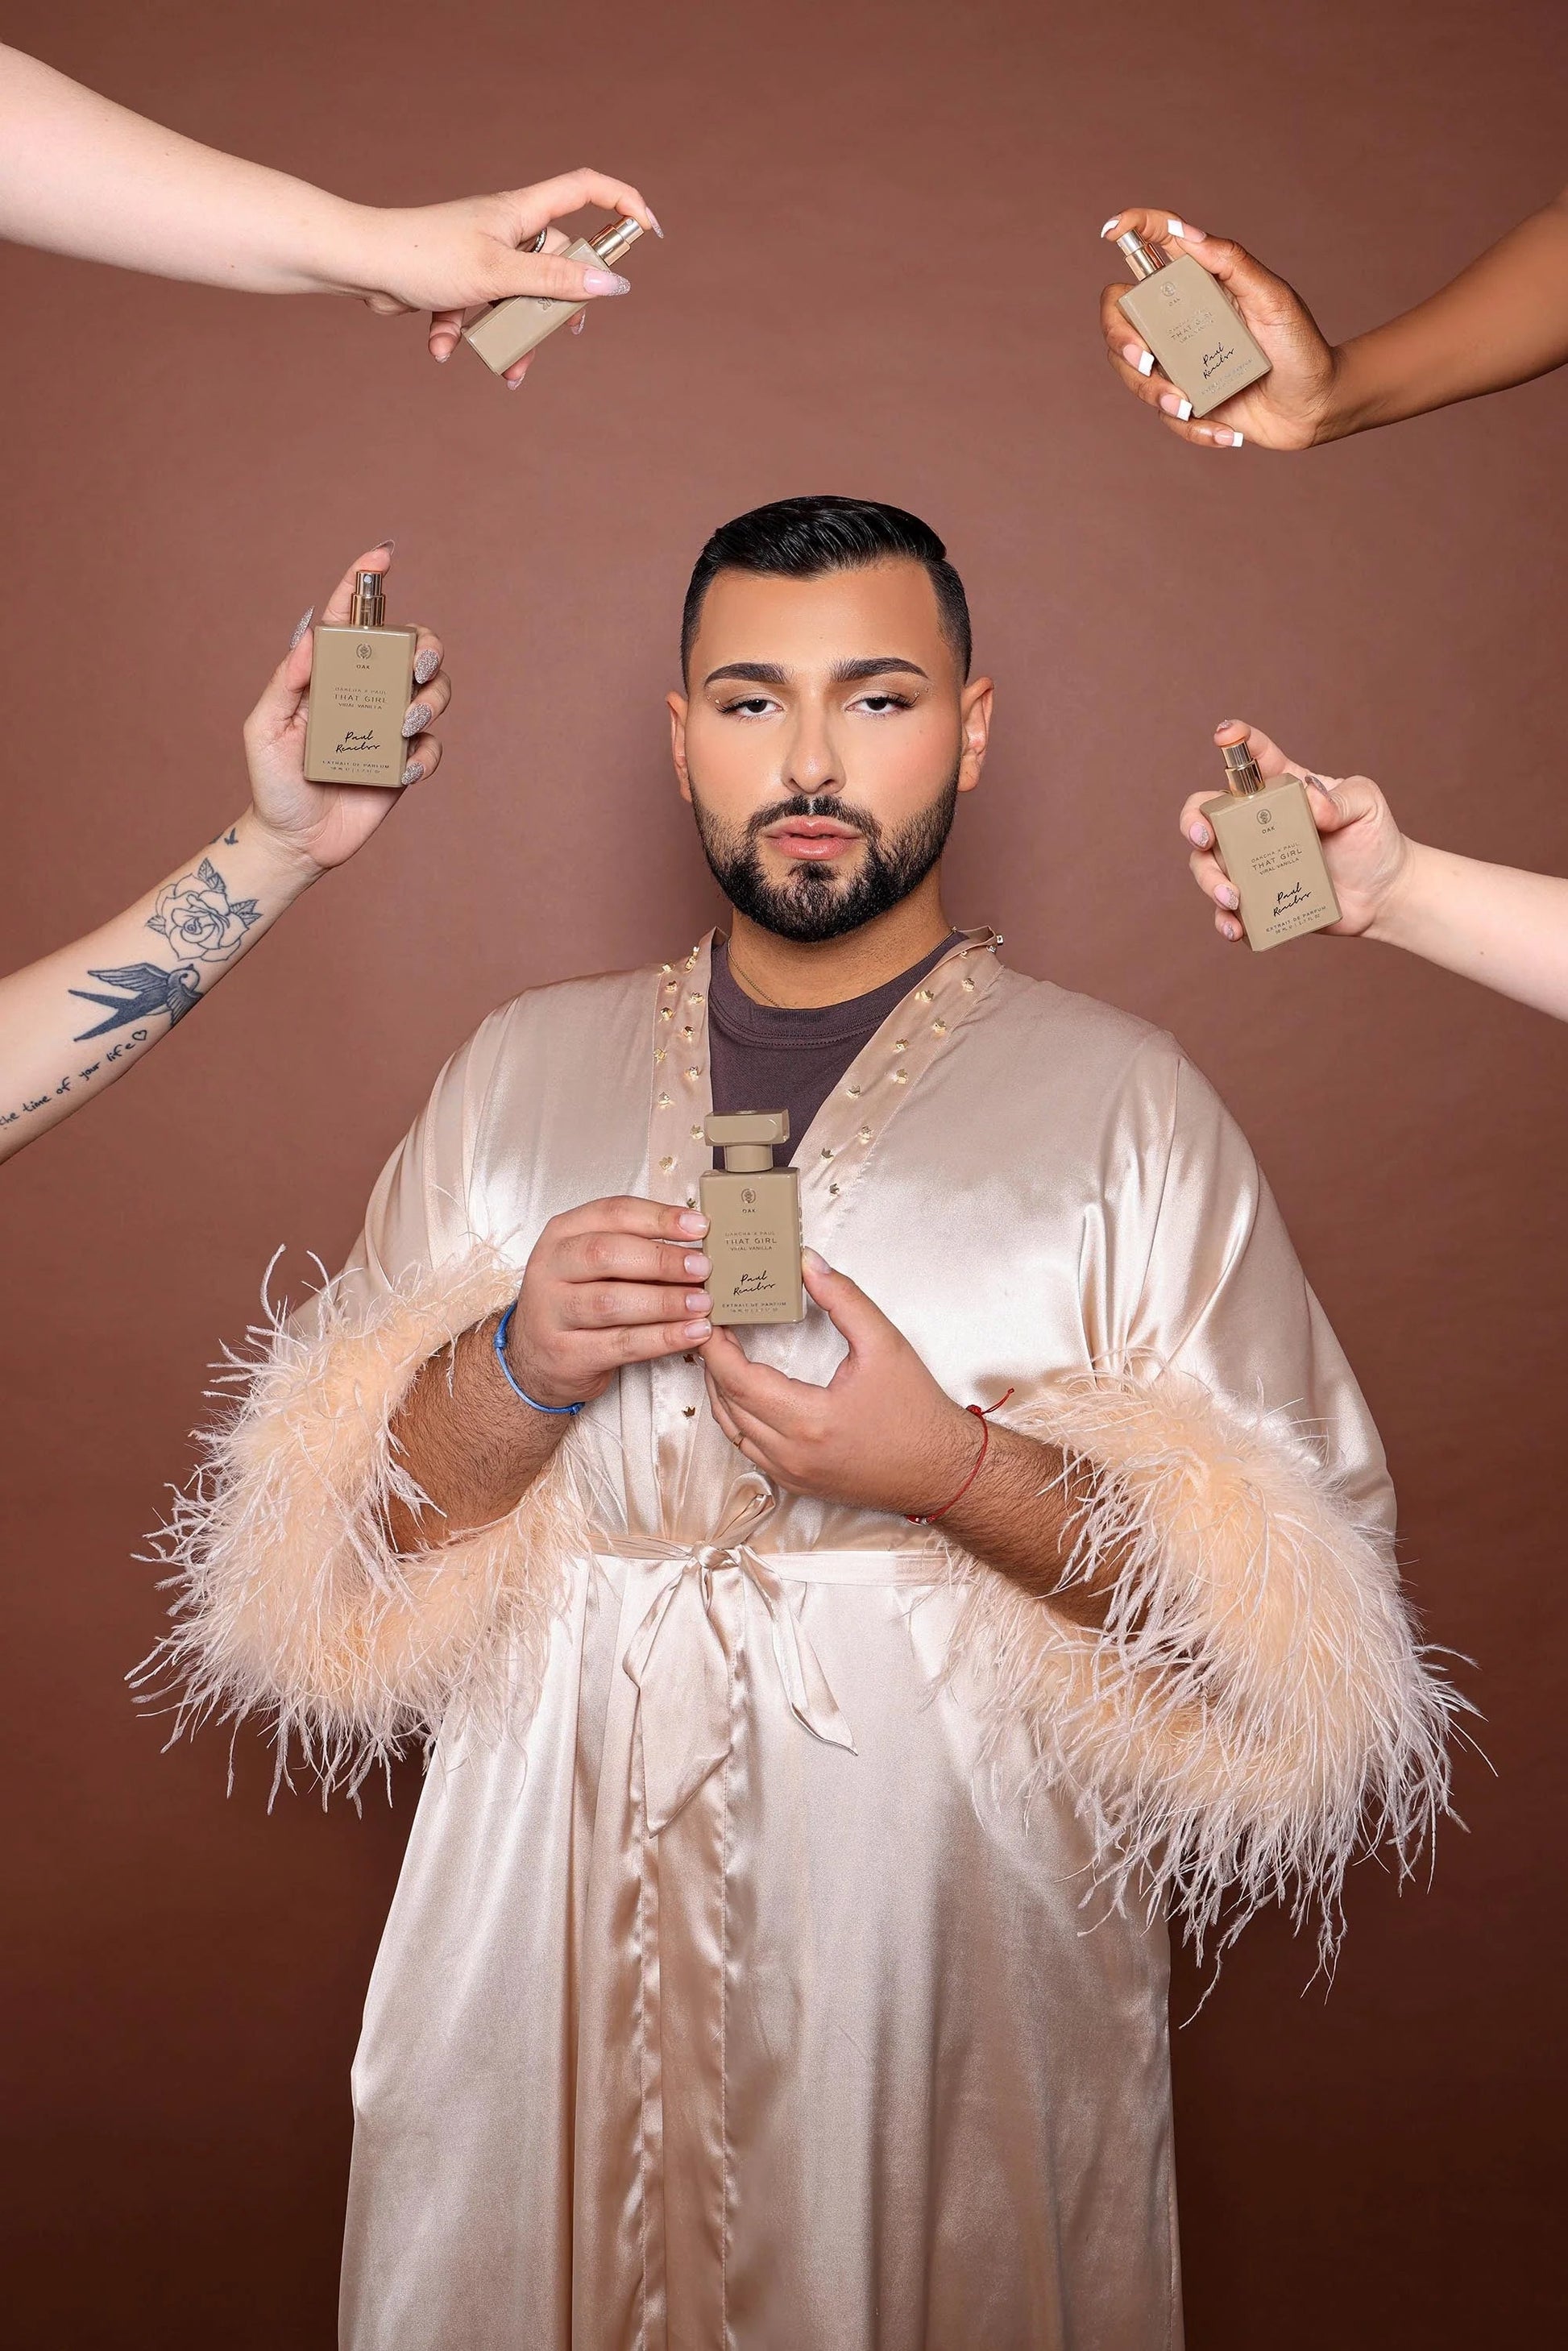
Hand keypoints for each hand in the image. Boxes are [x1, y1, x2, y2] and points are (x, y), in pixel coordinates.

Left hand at [243, 545, 448, 877]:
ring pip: (433, 690)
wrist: (294, 840)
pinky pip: (432, 747)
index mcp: (330, 676)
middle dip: (426, 644)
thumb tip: (313, 639)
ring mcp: (389, 727)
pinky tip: (402, 770)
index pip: (351, 619)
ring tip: (405, 722)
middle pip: (411, 648)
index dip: (366, 581)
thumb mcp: (263, 729)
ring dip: (430, 697)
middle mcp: (365, 693)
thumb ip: (284, 683)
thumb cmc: (273, 782)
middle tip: (416, 662)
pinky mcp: (404, 764)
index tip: (383, 555)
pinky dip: (425, 754)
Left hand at [355, 168, 660, 385]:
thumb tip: (612, 286)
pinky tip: (441, 345)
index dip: (622, 203)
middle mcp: (506, 229)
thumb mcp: (499, 274)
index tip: (649, 232)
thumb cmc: (425, 256)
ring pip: (518, 299)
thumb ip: (555, 282)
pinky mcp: (458, 281)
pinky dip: (463, 332)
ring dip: (510, 336)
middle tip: (563, 335)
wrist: (359, 263)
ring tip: (505, 368)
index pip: (587, 189)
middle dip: (559, 308)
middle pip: (558, 264)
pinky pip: (477, 311)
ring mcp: (482, 255)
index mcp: (521, 213)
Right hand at [506, 1198, 713, 1408]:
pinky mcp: (567, 1354)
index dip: (658, 1218)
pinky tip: (692, 1333)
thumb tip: (696, 1243)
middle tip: (702, 1267)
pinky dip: (662, 1338)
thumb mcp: (590, 1263)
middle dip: (661, 1259)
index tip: (698, 1226)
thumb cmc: (576, 1300)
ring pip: (612, 1302)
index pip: (611, 1213)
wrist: (534, 1358)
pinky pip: (621, 1344)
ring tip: (702, 1303)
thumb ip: (632, 1246)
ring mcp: (552, 1313)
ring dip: (665, 1302)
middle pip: (607, 1254)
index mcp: (561, 1234)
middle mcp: (550, 1269)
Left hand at [701, 1252, 976, 1516]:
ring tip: (724, 1355)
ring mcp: (791, 1474)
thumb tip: (806, 1262)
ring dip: (722, 1392)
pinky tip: (745, 1393)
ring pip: (733, 1430)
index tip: (710, 1317)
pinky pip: (749, 1450)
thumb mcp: (885, 1343)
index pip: (737, 1379)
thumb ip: (843, 1298)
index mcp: (809, 1420)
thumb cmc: (916, 1410)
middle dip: (713, 1363)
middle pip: (727, 1403)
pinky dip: (738, 1419)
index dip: (715, 1346)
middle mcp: (791, 1453)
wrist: (942, 1469)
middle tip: (713, 1328)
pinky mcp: (797, 1483)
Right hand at [1098, 208, 1341, 449]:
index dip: (1130, 230)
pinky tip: (1226, 432)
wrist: (1316, 405)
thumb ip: (1231, 263)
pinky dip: (1194, 428)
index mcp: (1198, 286)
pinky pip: (1167, 417)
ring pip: (1133, 372)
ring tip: (1189, 407)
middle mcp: (1180, 321)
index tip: (1111, 231)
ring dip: (1154, 392)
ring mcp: (1179, 363)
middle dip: (1121, 337)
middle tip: (1143, 358)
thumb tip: (1185, 234)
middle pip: (1121, 315)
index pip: (1154, 248)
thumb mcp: (1273, 298)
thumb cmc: (1300, 345)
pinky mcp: (1187, 403)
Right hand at [1182, 720, 1411, 942]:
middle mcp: (1256, 825)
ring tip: (1233, 899)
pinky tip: (1236, 927)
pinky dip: (1224, 920)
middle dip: (1193, 823)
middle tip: (1205, 840)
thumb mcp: (1367, 805)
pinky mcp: (1256, 901)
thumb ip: (1343, 799)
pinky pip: (1226, 911)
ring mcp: (1251, 864)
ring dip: (1209, 881)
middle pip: (1205, 815)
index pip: (1251, 760)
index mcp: (1280, 791)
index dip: (1235, 742)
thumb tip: (1313, 807)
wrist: (1384, 895)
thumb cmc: (1374, 840)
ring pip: (1206, 866)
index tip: (1225, 734)